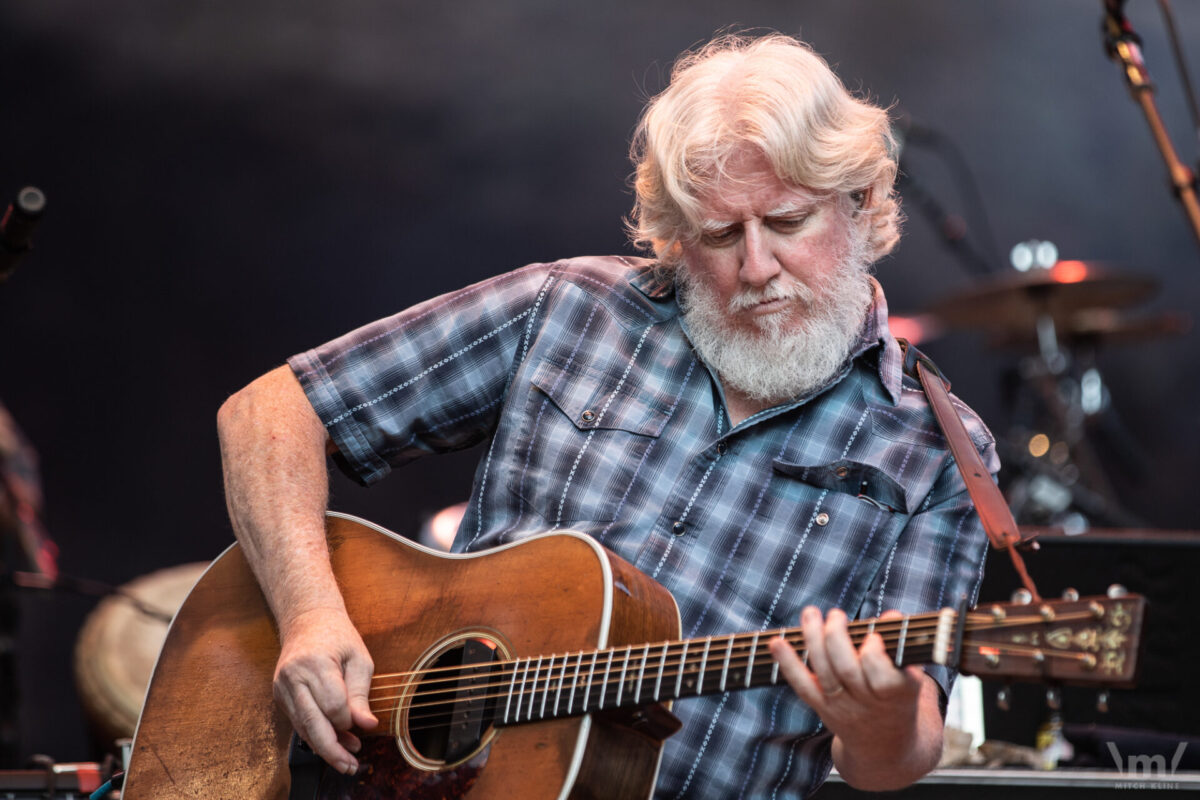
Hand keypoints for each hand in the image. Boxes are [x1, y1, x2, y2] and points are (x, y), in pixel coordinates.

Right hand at [273, 607, 378, 774]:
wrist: (307, 619)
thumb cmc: (338, 636)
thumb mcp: (359, 659)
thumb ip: (361, 694)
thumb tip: (367, 725)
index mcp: (315, 663)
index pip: (332, 705)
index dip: (348, 720)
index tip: (362, 725)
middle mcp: (293, 676)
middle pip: (312, 723)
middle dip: (332, 749)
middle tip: (351, 765)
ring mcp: (281, 687)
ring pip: (302, 727)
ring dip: (325, 746)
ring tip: (347, 757)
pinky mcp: (279, 696)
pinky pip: (297, 723)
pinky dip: (315, 735)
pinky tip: (333, 742)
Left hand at [768, 607, 925, 749]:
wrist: (885, 744)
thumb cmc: (898, 695)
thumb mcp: (909, 674)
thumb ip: (900, 643)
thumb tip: (891, 615)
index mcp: (898, 693)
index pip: (881, 674)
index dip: (873, 653)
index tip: (873, 636)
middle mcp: (868, 703)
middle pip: (846, 669)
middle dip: (836, 637)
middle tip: (836, 614)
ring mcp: (844, 707)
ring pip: (824, 672)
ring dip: (813, 638)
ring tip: (811, 613)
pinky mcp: (823, 708)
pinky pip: (803, 686)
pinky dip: (787, 664)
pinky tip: (776, 643)